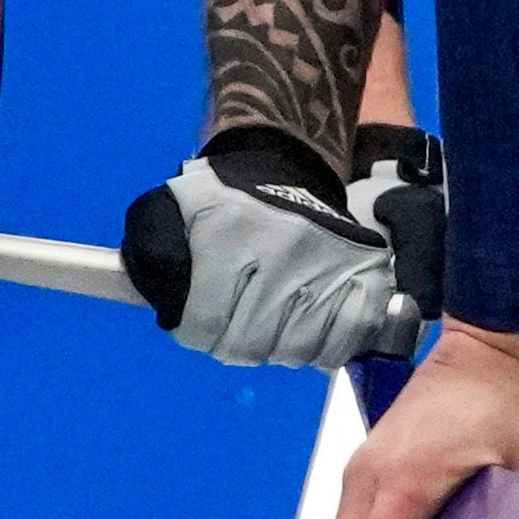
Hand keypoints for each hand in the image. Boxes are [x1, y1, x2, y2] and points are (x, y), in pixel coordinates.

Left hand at [128, 126, 444, 368]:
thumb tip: (150, 296)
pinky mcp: (368, 276)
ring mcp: (329, 262)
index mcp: (228, 231)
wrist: (292, 168)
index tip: (205, 318)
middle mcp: (282, 246)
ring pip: (296, 349)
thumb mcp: (174, 211)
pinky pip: (342, 343)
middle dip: (239, 339)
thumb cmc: (226, 202)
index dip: (201, 330)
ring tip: (278, 317)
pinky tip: (315, 323)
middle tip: (243, 315)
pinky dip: (327, 345)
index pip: (205, 323)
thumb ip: (152, 252)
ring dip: (282, 344)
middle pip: (250, 343)